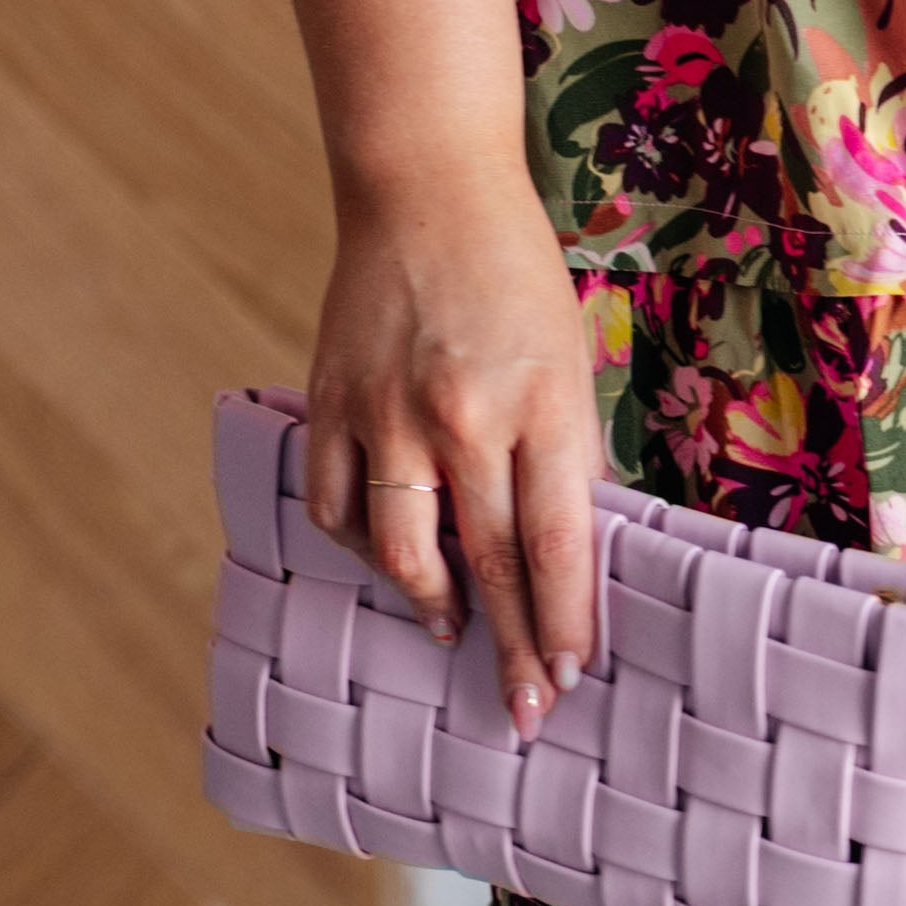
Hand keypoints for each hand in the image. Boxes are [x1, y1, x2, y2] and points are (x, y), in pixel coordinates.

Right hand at [298, 168, 602, 740]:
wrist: (425, 193)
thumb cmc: (515, 280)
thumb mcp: (569, 362)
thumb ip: (568, 454)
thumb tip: (573, 555)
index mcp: (538, 403)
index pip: (556, 540)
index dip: (565, 619)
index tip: (574, 675)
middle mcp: (461, 416)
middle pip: (488, 561)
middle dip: (511, 648)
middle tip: (525, 712)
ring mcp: (386, 412)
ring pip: (400, 549)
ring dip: (432, 604)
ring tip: (452, 631)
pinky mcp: (331, 404)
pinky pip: (337, 506)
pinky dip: (362, 545)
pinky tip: (390, 559)